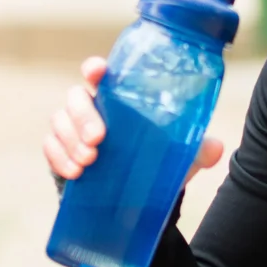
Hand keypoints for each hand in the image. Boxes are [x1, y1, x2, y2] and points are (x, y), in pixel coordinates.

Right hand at [41, 56, 224, 184]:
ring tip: (88, 162)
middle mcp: (91, 108)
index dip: (95, 69)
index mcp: (117, 98)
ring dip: (70, 140)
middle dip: (83, 117)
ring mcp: (71, 129)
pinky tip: (74, 173)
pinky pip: (50, 147)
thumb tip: (216, 148)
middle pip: (75, 98)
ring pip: (59, 122)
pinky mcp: (59, 152)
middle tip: (98, 140)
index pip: (101, 74)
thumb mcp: (178, 156)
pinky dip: (59, 158)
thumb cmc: (153, 162)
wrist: (134, 198)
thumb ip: (196, 149)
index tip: (96, 72)